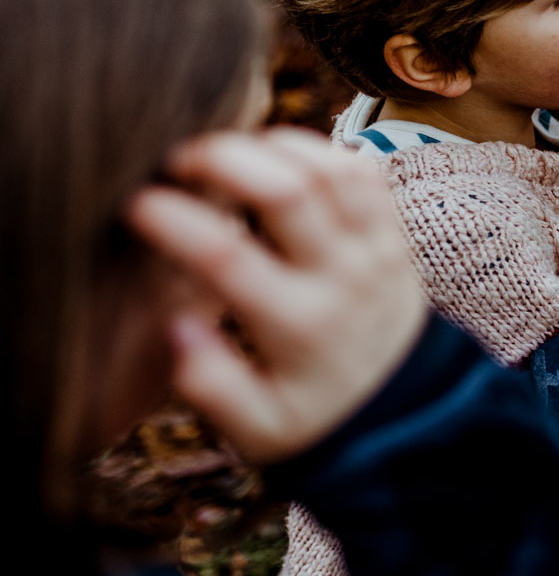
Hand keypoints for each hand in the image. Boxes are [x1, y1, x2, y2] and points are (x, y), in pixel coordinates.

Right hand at [124, 128, 427, 463]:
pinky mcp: (396, 234)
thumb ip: (214, 387)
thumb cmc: (317, 417)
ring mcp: (376, 249)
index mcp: (298, 327)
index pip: (228, 258)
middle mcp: (343, 278)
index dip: (175, 220)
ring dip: (273, 145)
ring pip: (331, 168)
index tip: (135, 204)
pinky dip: (321, 150)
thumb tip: (177, 326)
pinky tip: (279, 156)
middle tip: (176, 159)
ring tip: (225, 152)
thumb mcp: (261, 431)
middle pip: (289, 192)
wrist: (406, 410)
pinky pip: (366, 173)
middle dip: (224, 159)